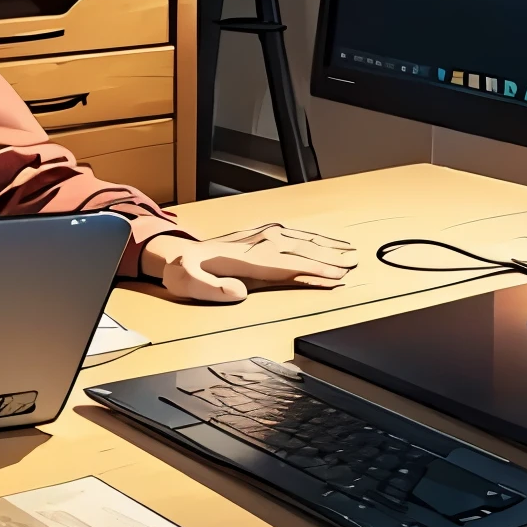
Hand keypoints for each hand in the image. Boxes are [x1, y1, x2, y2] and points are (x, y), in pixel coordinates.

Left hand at [141, 224, 356, 302]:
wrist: (173, 253)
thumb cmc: (182, 271)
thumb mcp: (186, 282)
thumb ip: (210, 289)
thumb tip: (238, 292)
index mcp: (244, 257)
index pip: (286, 264)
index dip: (312, 270)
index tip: (335, 277)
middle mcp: (255, 243)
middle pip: (298, 249)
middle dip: (327, 258)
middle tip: (353, 266)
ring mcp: (257, 236)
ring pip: (298, 239)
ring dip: (324, 245)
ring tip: (348, 252)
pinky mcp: (257, 235)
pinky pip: (290, 234)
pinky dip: (310, 238)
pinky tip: (323, 241)